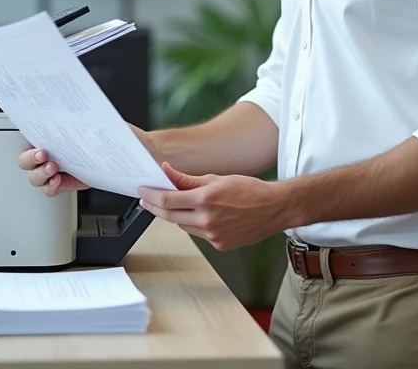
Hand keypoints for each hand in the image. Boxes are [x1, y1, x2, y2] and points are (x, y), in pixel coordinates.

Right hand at [19, 124, 160, 196]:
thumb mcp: (102, 119)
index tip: (35, 138)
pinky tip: (57, 181)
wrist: (140, 152)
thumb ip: (84, 115)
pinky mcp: (71, 182)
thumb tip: (72, 106)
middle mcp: (55, 149)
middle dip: (29, 158)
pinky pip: (51, 189)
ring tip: (53, 169)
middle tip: (43, 155)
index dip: (26, 135)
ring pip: (35, 176)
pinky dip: (51, 187)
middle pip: (26, 158)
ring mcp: (61, 167)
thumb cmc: (120, 132)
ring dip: (39, 174)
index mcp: (58, 131)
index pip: (31, 132)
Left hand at [138, 163, 287, 250]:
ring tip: (174, 204)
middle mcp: (208, 220)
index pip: (168, 200)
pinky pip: (197, 234)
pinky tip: (198, 215)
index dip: (151, 196)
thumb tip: (167, 172)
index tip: (143, 192)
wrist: (274, 208)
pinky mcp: (219, 245)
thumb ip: (188, 179)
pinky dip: (193, 224)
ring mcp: (213, 235)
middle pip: (169, 216)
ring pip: (182, 225)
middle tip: (146, 199)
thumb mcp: (217, 179)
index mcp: (206, 199)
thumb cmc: (250, 190)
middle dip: (154, 207)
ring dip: (175, 215)